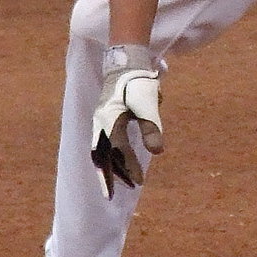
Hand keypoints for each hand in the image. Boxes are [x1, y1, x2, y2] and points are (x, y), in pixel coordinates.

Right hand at [90, 44, 163, 198]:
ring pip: (99, 151)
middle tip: (113, 195)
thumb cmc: (137, 82)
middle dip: (109, 175)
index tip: (139, 182)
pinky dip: (105, 156)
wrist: (125, 61)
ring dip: (106, 167)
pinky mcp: (103, 118)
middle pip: (102, 156)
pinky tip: (113, 161)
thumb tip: (158, 151)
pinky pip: (100, 143)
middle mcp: (100, 124)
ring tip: (112, 183)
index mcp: (110, 122)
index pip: (120, 152)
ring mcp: (99, 121)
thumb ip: (151, 127)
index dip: (129, 168)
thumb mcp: (148, 103)